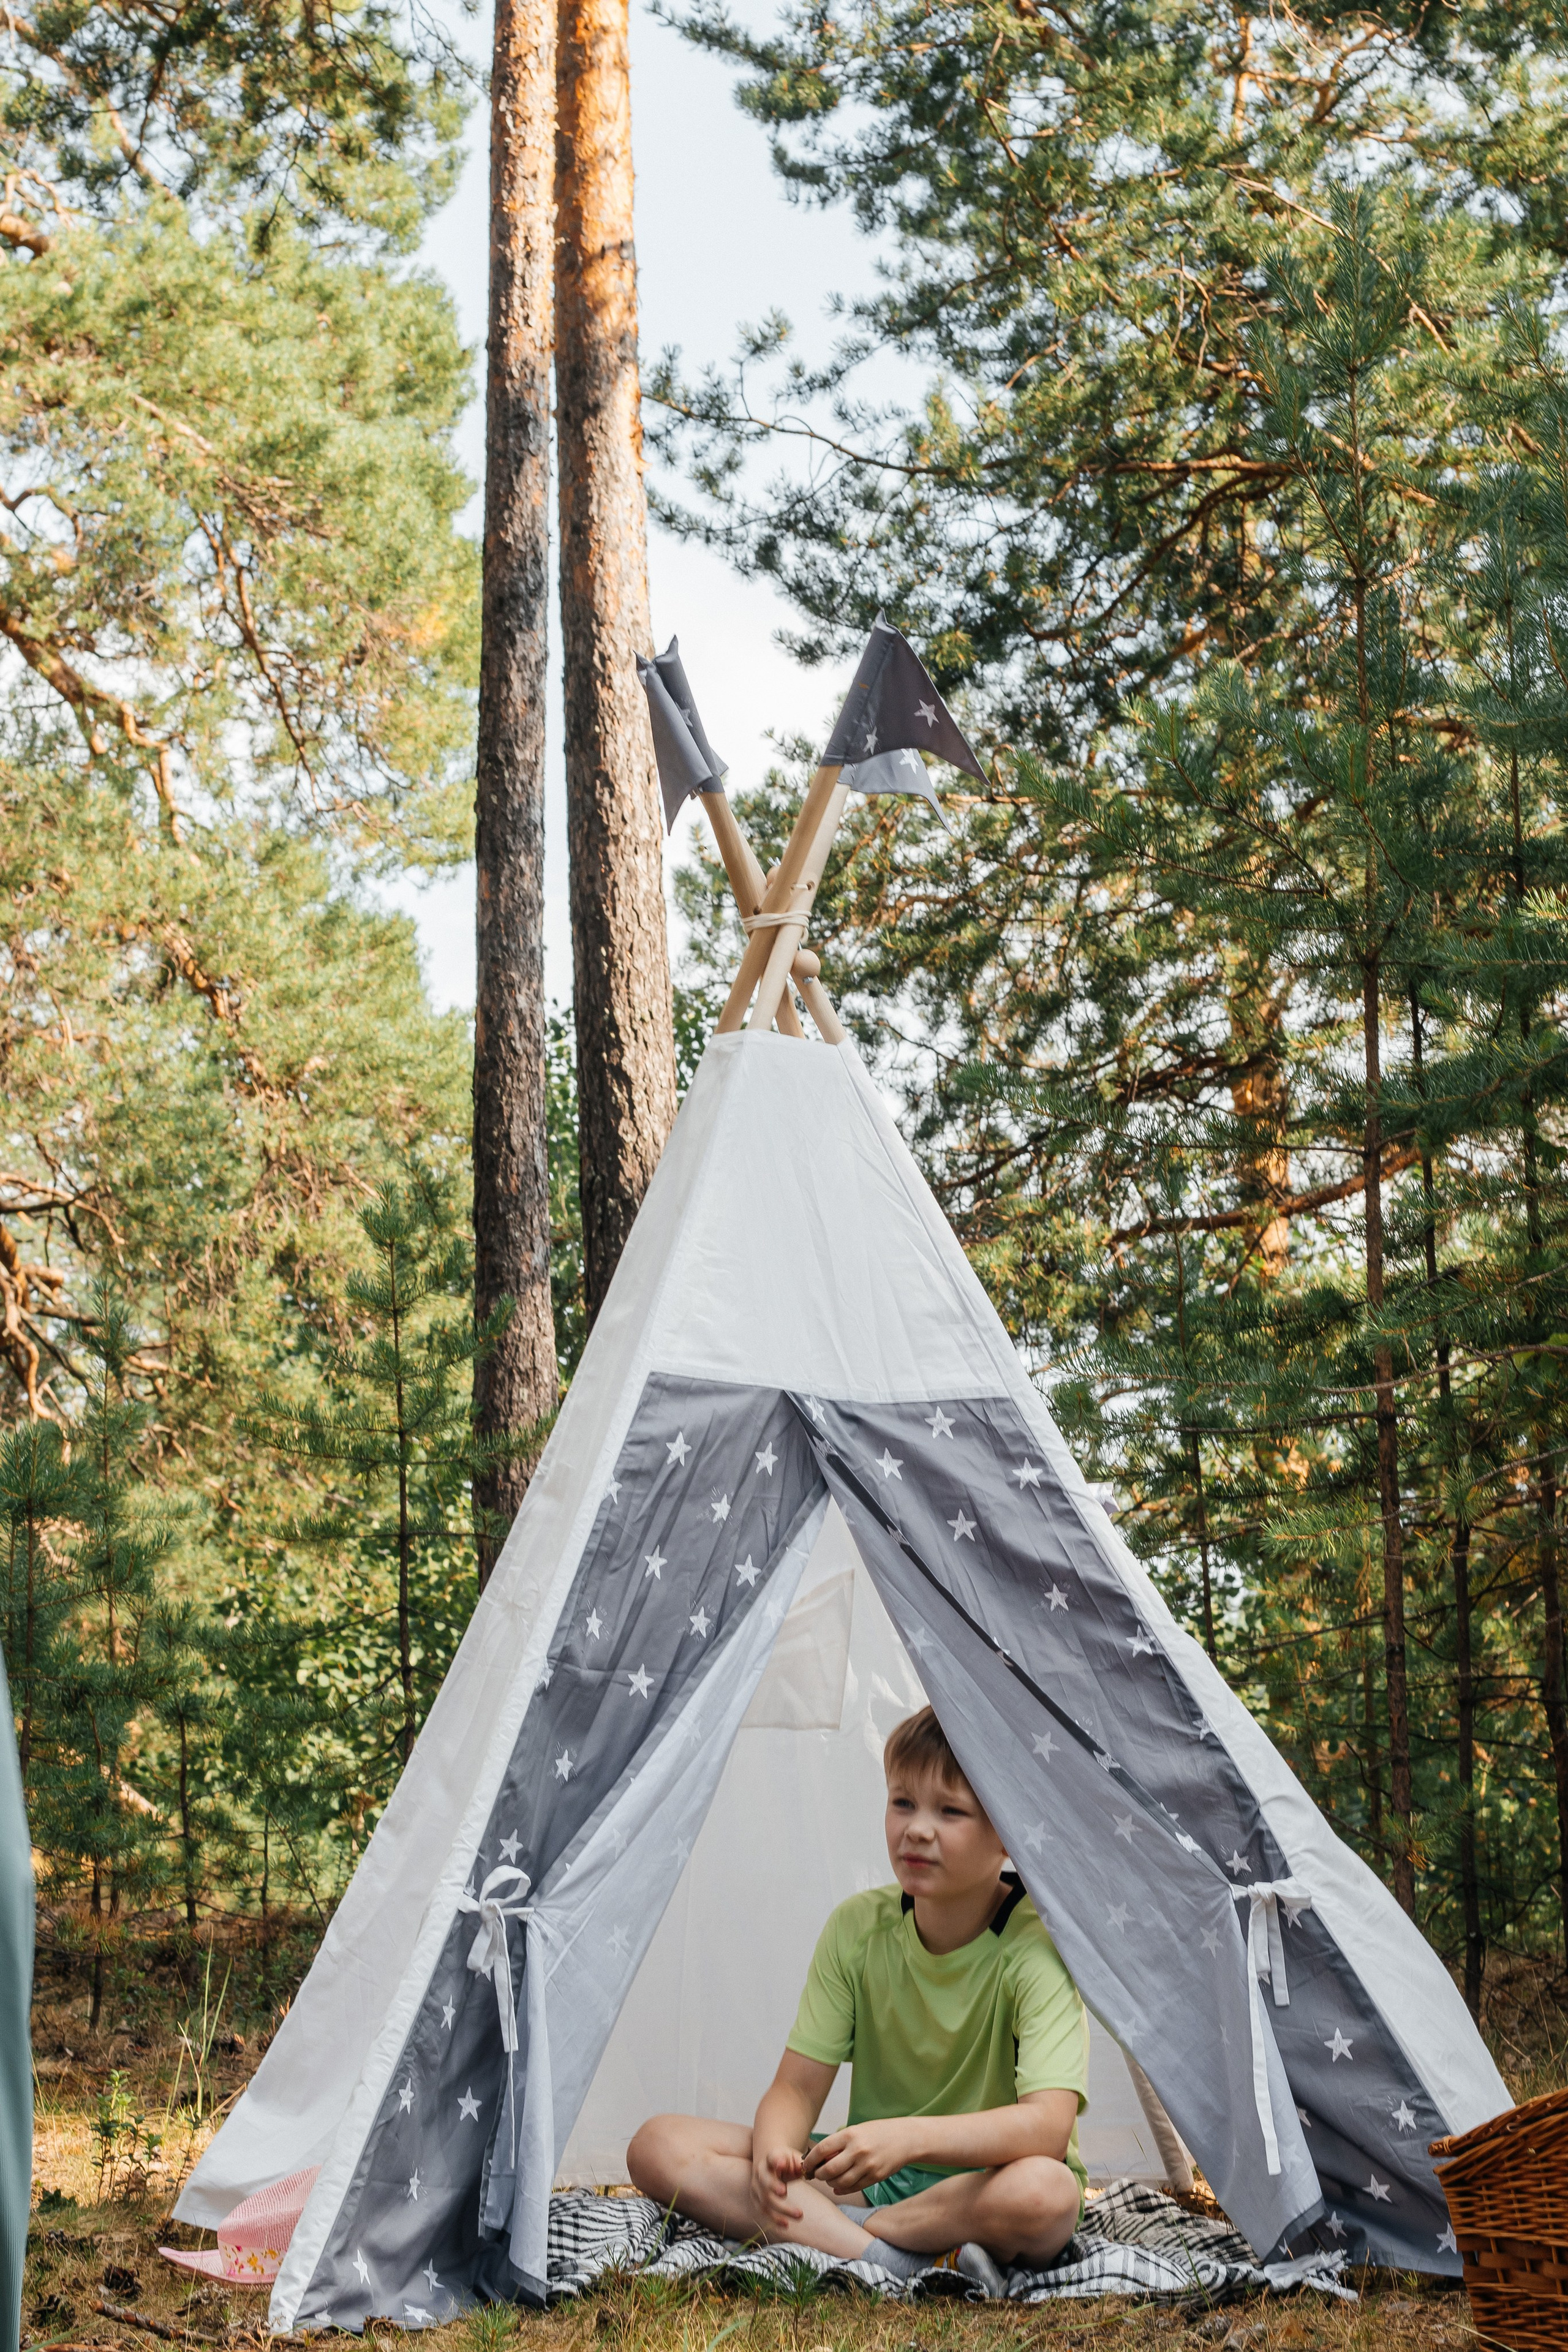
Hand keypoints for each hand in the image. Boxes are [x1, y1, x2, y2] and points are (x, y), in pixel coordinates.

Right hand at [751, 2140, 805, 2229]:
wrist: (770, 2164)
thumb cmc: (786, 2161)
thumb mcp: (793, 2158)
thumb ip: (800, 2164)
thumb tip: (807, 2170)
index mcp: (771, 2157)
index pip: (772, 2157)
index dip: (776, 2161)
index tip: (781, 2163)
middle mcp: (760, 2171)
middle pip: (764, 2179)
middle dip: (773, 2186)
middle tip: (784, 2192)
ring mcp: (757, 2186)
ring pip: (764, 2199)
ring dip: (781, 2209)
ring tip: (799, 2214)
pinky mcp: (757, 2199)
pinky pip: (764, 2211)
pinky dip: (774, 2219)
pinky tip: (786, 2225)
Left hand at [801, 2119, 917, 2194]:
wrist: (905, 2138)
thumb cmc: (879, 2132)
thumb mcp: (857, 2130)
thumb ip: (839, 2143)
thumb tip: (819, 2157)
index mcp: (850, 2135)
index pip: (822, 2149)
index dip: (810, 2160)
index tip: (806, 2165)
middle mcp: (857, 2151)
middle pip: (829, 2169)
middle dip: (819, 2175)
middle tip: (816, 2174)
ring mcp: (867, 2166)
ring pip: (840, 2182)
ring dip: (831, 2183)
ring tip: (829, 2179)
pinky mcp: (874, 2178)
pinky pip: (853, 2188)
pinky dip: (843, 2190)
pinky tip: (839, 2187)